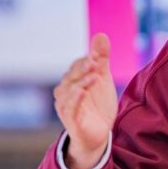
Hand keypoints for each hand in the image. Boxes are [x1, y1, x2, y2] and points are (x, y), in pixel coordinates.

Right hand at [53, 33, 117, 168]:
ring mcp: (67, 107)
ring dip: (80, 83)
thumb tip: (100, 35)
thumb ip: (101, 58)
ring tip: (94, 77)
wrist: (99, 133)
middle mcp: (65, 92)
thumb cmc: (97, 104)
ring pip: (69, 92)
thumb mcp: (102, 79)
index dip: (87, 60)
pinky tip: (83, 93)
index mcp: (72, 80)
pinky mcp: (71, 120)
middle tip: (94, 62)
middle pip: (71, 77)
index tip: (98, 56)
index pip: (77, 66)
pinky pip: (70, 109)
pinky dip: (75, 100)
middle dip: (82, 69)